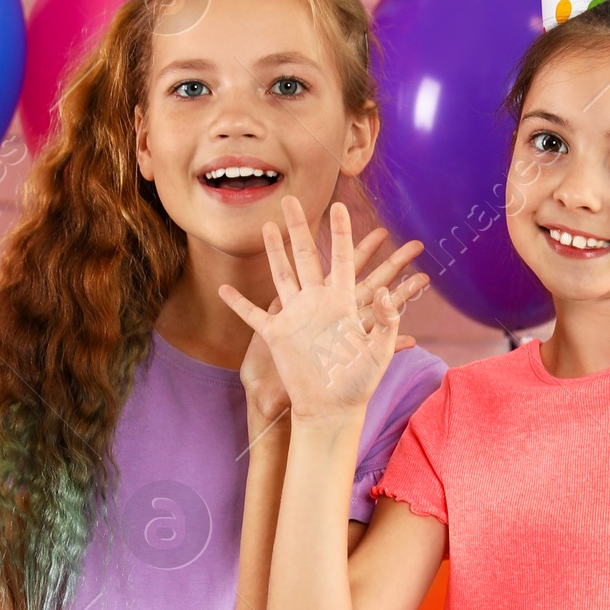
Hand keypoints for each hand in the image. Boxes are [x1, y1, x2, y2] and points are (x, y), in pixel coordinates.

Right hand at [220, 198, 425, 424]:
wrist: (332, 410)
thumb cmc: (359, 385)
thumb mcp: (379, 353)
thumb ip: (386, 322)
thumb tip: (382, 293)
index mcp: (342, 302)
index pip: (343, 259)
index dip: (342, 233)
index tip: (339, 207)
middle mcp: (317, 303)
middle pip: (307, 256)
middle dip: (300, 227)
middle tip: (292, 199)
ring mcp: (295, 317)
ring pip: (280, 274)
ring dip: (273, 251)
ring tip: (267, 226)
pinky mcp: (277, 336)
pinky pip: (253, 316)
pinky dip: (238, 303)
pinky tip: (223, 289)